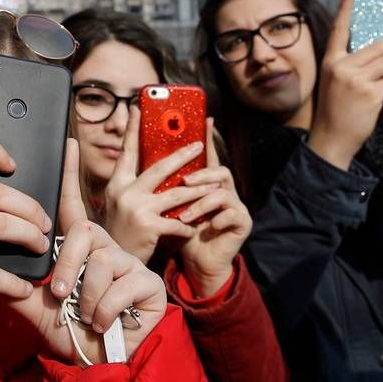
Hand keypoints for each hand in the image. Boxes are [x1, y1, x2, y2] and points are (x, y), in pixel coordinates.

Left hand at [7, 140, 166, 363]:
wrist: (95, 364)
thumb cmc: (65, 331)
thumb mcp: (30, 305)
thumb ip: (8, 282)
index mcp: (78, 249)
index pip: (72, 205)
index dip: (69, 174)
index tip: (66, 142)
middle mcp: (105, 249)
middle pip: (84, 232)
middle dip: (67, 264)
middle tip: (57, 292)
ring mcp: (129, 264)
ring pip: (101, 261)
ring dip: (86, 295)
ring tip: (83, 314)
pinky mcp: (149, 283)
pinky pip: (121, 284)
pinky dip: (104, 310)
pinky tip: (102, 322)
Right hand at [102, 105, 214, 263]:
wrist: (113, 263)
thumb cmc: (120, 233)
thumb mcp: (118, 206)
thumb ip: (132, 188)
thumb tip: (154, 169)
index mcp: (116, 185)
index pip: (126, 152)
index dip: (132, 129)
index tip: (137, 108)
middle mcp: (124, 193)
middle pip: (159, 168)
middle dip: (182, 155)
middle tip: (198, 145)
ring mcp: (137, 209)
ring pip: (177, 193)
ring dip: (198, 190)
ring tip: (214, 185)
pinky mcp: (149, 227)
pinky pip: (178, 221)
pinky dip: (190, 225)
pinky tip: (196, 226)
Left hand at [176, 121, 252, 296]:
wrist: (196, 262)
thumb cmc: (180, 231)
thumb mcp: (169, 206)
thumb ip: (163, 185)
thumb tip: (140, 159)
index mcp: (206, 183)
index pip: (208, 156)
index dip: (208, 138)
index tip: (206, 119)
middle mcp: (224, 189)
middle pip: (218, 170)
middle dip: (201, 175)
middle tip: (184, 181)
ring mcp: (235, 205)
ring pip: (222, 193)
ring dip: (201, 204)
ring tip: (184, 216)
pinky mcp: (242, 222)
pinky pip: (232, 214)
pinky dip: (216, 220)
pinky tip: (206, 227)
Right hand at [308, 0, 382, 170]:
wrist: (331, 140)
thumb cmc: (334, 112)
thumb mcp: (334, 84)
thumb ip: (348, 66)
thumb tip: (371, 51)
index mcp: (330, 62)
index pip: (339, 28)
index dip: (346, 7)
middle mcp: (341, 67)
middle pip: (376, 45)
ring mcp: (355, 80)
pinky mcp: (370, 93)